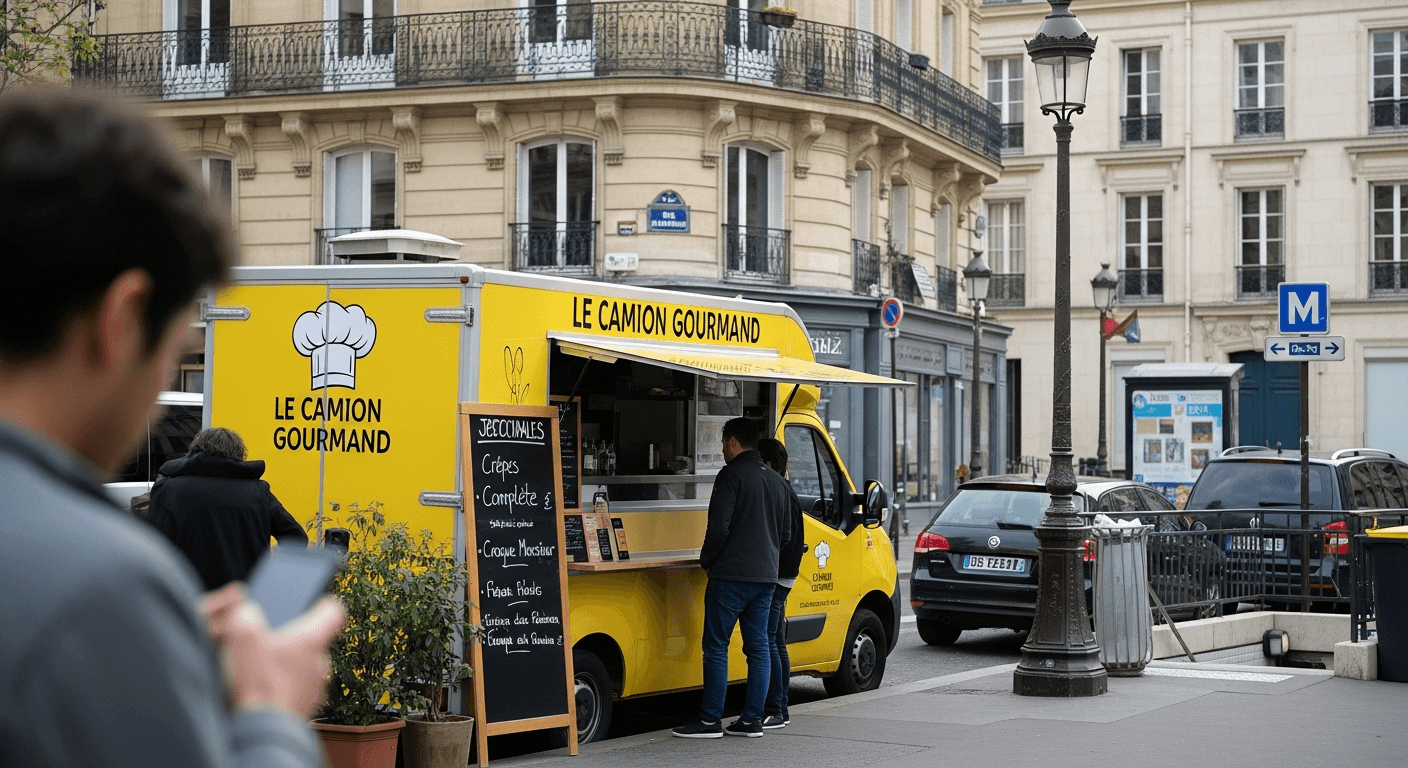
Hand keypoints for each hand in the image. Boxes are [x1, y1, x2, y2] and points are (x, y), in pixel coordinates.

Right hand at [202, 583, 345, 718]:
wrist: (263, 730)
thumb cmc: (258, 684)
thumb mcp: (242, 637)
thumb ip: (246, 615)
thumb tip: (249, 613)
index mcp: (312, 640)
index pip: (334, 612)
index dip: (324, 603)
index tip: (315, 602)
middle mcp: (321, 663)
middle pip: (314, 641)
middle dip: (294, 638)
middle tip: (270, 638)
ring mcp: (315, 688)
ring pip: (305, 667)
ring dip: (288, 664)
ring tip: (262, 666)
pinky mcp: (305, 707)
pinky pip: (298, 689)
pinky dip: (285, 686)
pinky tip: (264, 688)